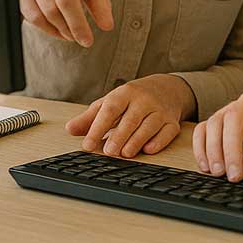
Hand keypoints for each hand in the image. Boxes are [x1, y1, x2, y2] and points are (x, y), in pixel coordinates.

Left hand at [66, 74, 196, 157]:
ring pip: (149, 125)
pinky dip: (159, 141)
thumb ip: (90, 117)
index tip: (87, 144)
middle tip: (109, 152)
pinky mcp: (172, 121)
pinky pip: (168, 131)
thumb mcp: (111, 102)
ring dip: (137, 140)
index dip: (98, 127)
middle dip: (120, 135)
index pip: (111, 109)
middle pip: (131, 118)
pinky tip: (149, 149)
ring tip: (125, 153)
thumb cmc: (133, 98)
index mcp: (125, 93)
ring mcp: (160, 110)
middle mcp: (144, 100)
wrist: (167, 88)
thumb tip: (70, 129)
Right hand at [192, 90, 242, 185]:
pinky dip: (201, 147)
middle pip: (234, 118)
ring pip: (216, 122)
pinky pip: (203, 128)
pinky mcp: (218, 118)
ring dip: (214, 150)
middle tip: (234, 178)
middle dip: (232, 150)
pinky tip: (206, 167)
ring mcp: (231, 107)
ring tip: (219, 175)